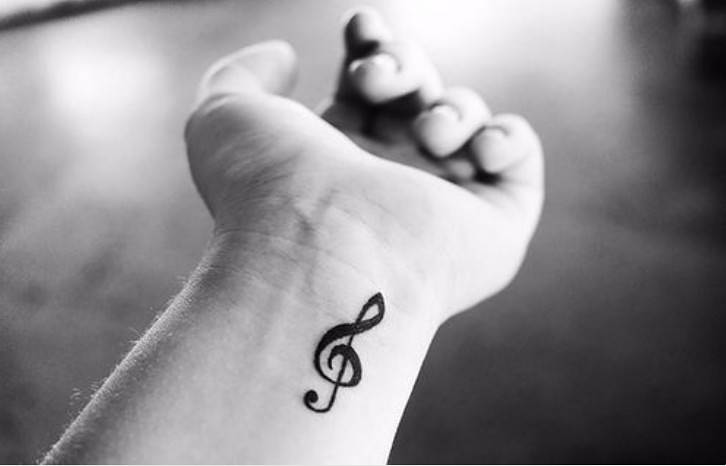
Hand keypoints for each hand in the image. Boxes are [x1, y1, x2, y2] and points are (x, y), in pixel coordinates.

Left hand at [184, 8, 542, 321]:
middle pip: (419, 90)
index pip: (368, 85)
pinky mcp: (494, 224)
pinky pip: (520, 159)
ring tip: (426, 135)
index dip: (371, 45)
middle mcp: (390, 177)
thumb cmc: (268, 188)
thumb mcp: (226, 117)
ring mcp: (443, 201)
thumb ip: (243, 76)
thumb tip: (284, 55)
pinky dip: (507, 137)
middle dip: (403, 65)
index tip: (359, 28)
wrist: (321, 254)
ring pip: (467, 117)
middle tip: (374, 79)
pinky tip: (474, 150)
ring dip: (449, 108)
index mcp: (337, 154)